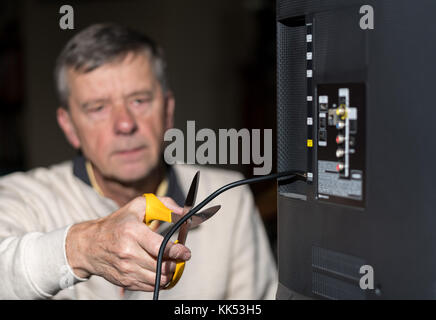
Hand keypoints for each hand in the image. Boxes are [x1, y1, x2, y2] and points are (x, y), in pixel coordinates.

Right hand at [65, 196, 190, 290]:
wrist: (89, 245)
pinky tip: (159, 270)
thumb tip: (183, 212)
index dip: (177, 252)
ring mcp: (125, 269)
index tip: (186, 252)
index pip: (159, 247)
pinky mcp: (124, 281)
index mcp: (132, 232)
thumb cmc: (117, 223)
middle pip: (161, 266)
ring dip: (169, 273)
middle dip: (175, 263)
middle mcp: (128, 252)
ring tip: (170, 263)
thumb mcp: (138, 206)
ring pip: (158, 279)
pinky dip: (159, 280)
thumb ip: (163, 205)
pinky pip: (149, 286)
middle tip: (179, 257)